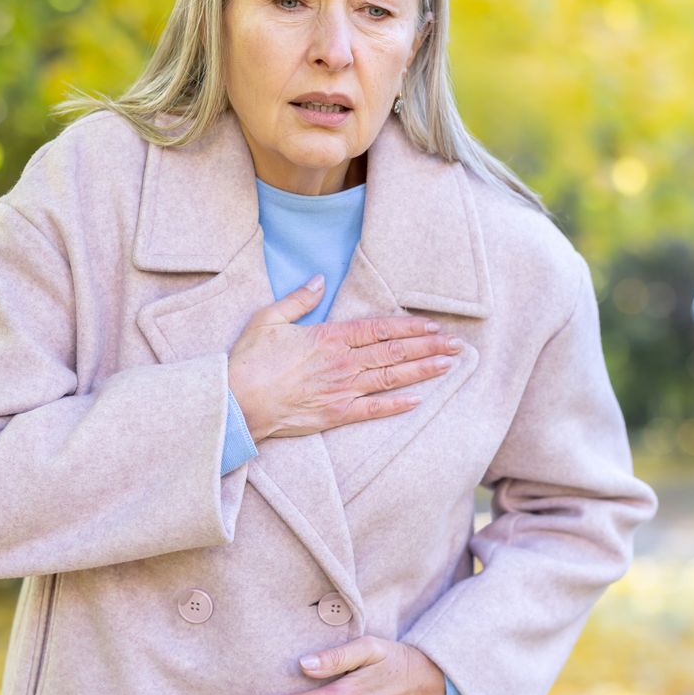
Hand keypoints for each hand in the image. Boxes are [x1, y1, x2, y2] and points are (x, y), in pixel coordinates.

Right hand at [226, 275, 463, 441]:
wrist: (237, 403)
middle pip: (394, 353)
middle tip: (456, 344)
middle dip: (428, 348)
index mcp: (329, 338)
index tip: (433, 326)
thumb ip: (299, 299)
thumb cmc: (249, 361)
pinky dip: (397, 405)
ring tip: (448, 365)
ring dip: (422, 372)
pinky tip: (418, 400)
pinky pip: (373, 410)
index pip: (379, 330)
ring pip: (391, 379)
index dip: (409, 328)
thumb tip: (320, 279)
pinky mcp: (335, 415)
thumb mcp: (269, 318)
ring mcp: (341, 391)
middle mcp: (342, 363)